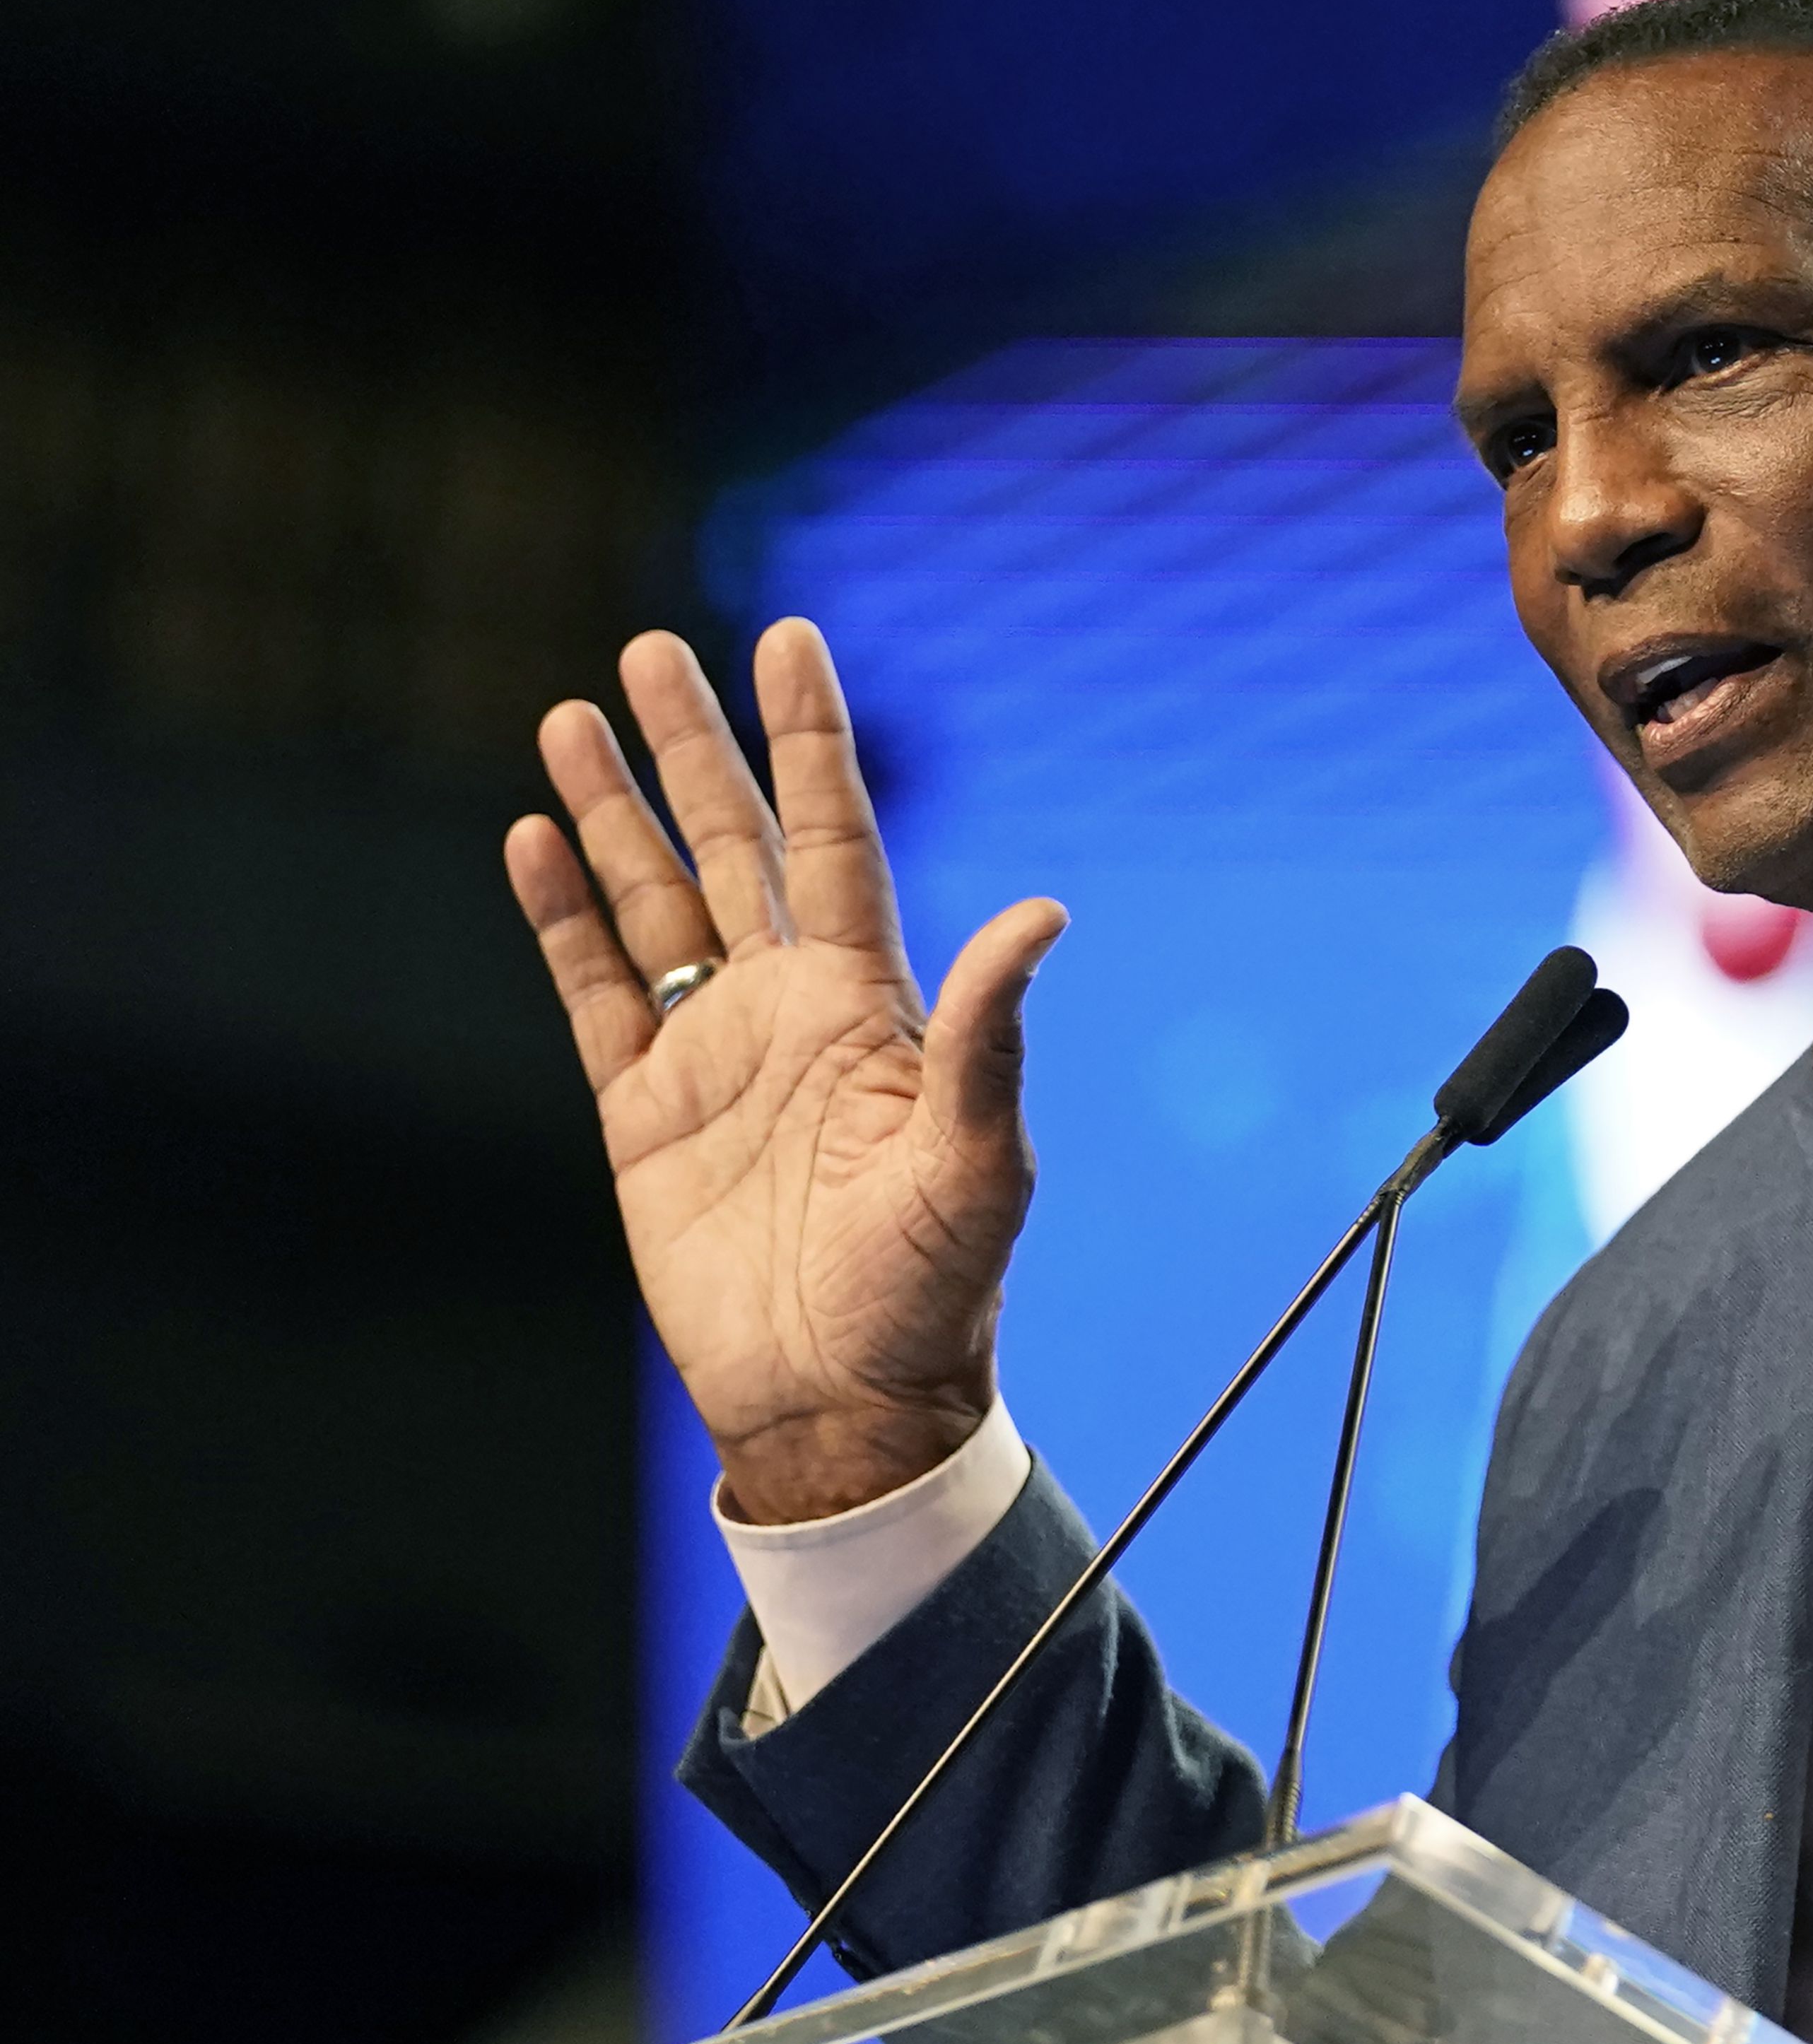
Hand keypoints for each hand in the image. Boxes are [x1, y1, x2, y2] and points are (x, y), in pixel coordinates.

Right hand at [505, 621, 1067, 1522]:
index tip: (792, 641)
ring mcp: (712, 1058)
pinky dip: (564, 918)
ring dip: (614, 815)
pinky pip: (594, 995)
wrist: (847, 1403)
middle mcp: (788, 1011)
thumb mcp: (978, 1161)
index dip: (811, 742)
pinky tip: (535, 841)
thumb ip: (991, 1037)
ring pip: (653, 905)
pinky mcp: (643, 1118)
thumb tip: (1046, 913)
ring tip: (569, 715)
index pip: (835, 840)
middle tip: (652, 649)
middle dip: (694, 751)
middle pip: (734, 846)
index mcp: (870, 1006)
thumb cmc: (934, 1293)